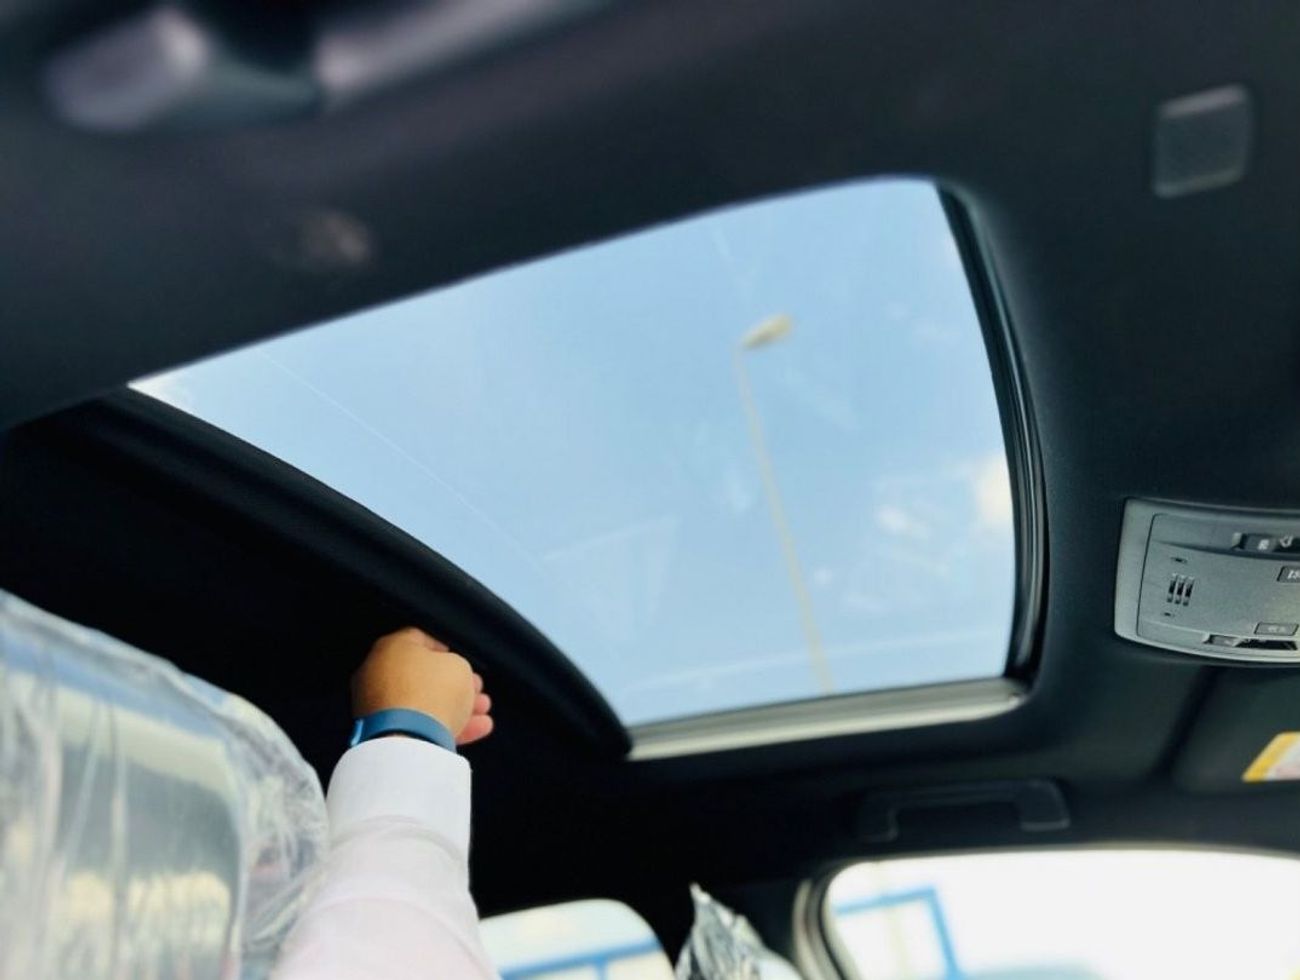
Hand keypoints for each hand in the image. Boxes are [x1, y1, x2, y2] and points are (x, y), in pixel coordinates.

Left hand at [352, 628, 494, 745]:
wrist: (409, 739)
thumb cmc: (431, 694)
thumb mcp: (459, 666)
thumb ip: (456, 664)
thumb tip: (453, 674)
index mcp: (391, 646)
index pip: (422, 639)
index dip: (448, 649)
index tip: (464, 661)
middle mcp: (376, 673)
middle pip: (423, 675)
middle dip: (453, 683)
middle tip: (474, 689)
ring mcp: (376, 705)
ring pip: (421, 702)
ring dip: (452, 706)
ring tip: (479, 713)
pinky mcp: (381, 733)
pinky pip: (415, 725)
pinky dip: (440, 726)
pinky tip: (468, 730)